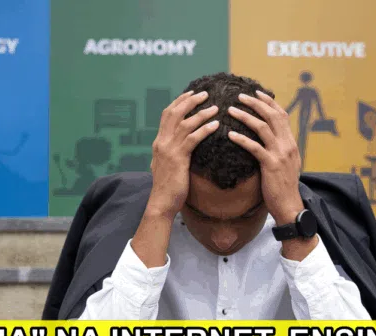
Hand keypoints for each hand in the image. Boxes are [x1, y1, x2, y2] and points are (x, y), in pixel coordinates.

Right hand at [147, 90, 218, 218]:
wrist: (161, 202)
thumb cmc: (168, 187)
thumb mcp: (167, 165)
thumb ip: (173, 152)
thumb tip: (183, 146)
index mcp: (159, 142)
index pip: (167, 114)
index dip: (179, 102)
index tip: (191, 93)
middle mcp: (162, 142)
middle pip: (174, 113)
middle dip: (189, 101)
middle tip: (204, 93)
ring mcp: (169, 149)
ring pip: (185, 123)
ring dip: (201, 113)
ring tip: (215, 107)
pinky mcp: (178, 159)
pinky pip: (192, 139)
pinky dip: (204, 129)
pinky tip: (216, 125)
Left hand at [227, 91, 303, 225]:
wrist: (289, 205)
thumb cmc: (283, 187)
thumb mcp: (286, 164)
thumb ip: (280, 149)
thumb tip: (270, 139)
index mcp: (291, 142)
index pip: (282, 115)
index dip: (269, 102)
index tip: (257, 93)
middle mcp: (287, 144)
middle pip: (272, 115)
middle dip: (256, 103)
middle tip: (240, 96)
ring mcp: (280, 154)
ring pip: (263, 127)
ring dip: (246, 116)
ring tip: (231, 110)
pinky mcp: (271, 165)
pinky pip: (254, 147)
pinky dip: (242, 139)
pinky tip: (230, 134)